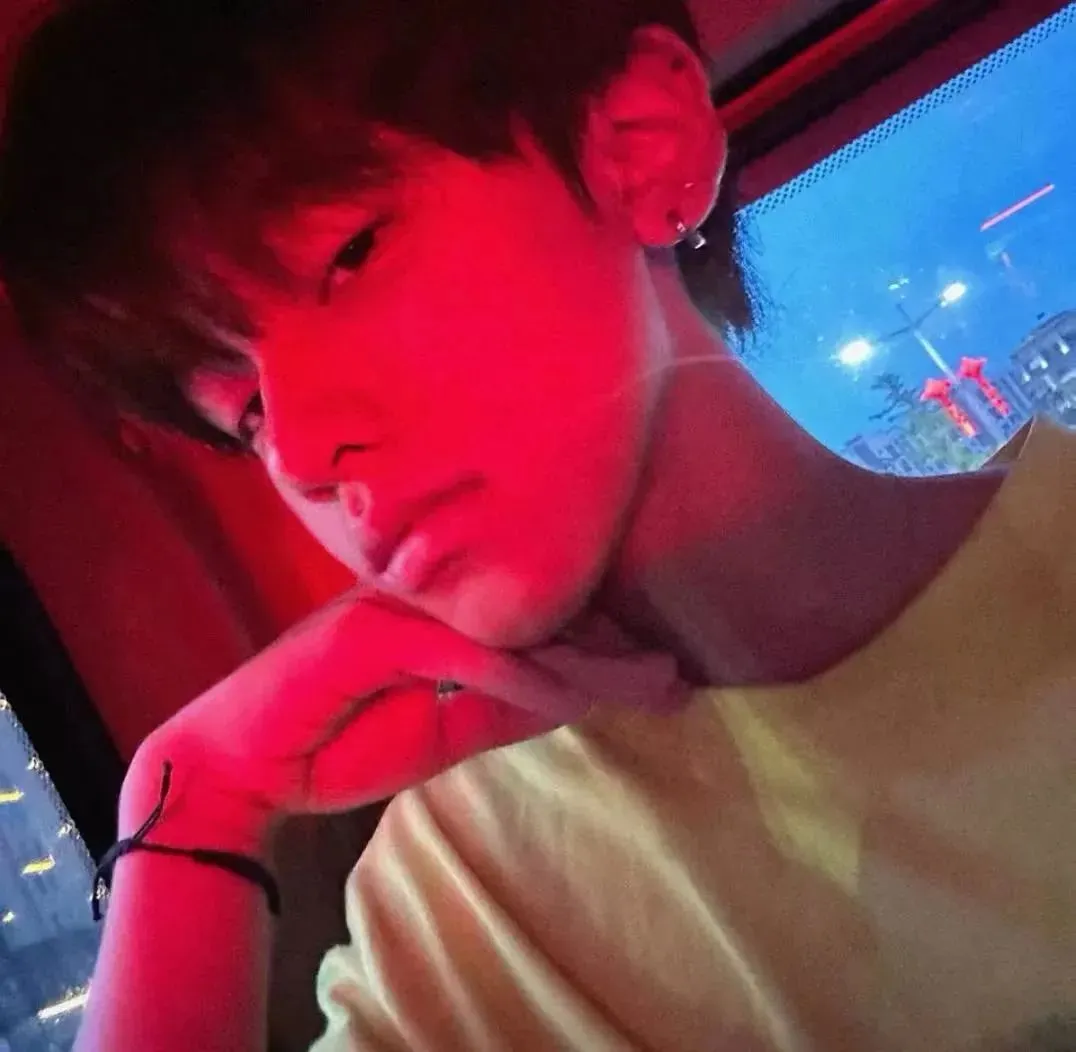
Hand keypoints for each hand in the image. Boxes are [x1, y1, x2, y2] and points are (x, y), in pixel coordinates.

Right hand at [130, 593, 685, 848]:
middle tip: (673, 680)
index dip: (599, 640)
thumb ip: (507, 705)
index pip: (532, 613)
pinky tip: (573, 699)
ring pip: (513, 625)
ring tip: (651, 686)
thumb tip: (582, 692)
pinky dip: (524, 677)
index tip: (657, 673)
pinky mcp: (375, 630)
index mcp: (444, 611)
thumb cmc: (344, 743)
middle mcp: (428, 594)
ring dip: (587, 661)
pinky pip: (469, 652)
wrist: (247, 766)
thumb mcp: (447, 731)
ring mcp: (401, 605)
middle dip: (611, 649)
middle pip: (536, 611)